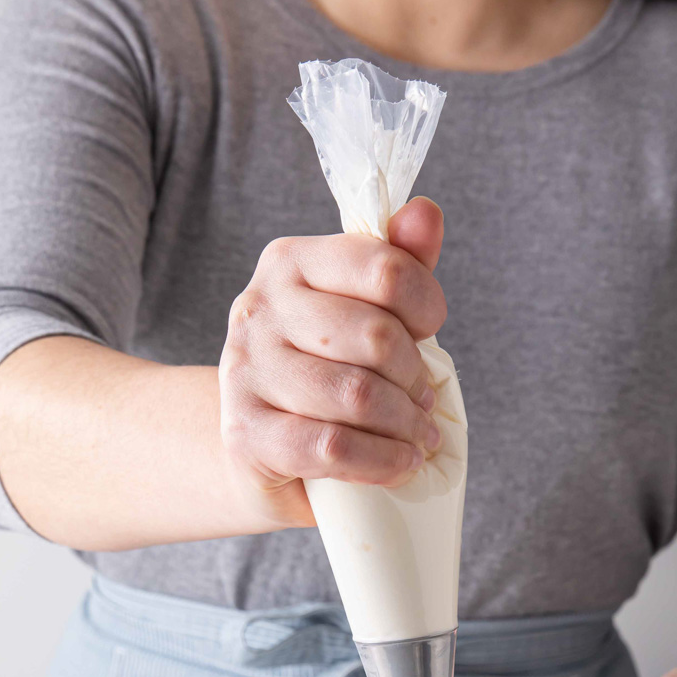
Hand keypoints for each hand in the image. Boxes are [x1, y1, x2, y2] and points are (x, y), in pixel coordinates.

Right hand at [218, 197, 447, 526]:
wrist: (255, 448)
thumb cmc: (319, 373)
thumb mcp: (358, 313)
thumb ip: (396, 265)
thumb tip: (427, 211)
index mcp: (290, 262)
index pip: (383, 267)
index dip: (426, 305)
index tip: (430, 333)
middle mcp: (259, 308)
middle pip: (375, 336)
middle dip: (415, 377)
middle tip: (424, 401)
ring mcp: (246, 372)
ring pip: (357, 395)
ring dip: (405, 426)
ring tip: (417, 438)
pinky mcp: (246, 435)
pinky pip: (333, 446)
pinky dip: (382, 461)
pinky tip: (399, 465)